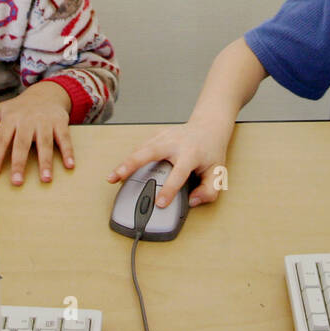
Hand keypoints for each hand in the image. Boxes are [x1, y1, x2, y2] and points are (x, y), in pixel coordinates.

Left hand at [0, 81, 73, 184]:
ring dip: (46, 161)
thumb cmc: (20, 108)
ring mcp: (44, 121)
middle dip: (19, 163)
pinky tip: (70, 165)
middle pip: (22, 143)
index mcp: (10, 119)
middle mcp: (27, 120)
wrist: (46, 93)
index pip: (1, 139)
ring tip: (45, 179)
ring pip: (44, 143)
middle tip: (17, 182)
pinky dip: (68, 152)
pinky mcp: (59, 122)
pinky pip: (64, 138)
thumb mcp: (1, 109)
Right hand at [107, 117, 232, 208]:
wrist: (208, 127)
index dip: (169, 190)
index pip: (178, 174)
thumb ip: (209, 191)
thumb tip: (192, 201)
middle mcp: (175, 143)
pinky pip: (141, 147)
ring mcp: (164, 137)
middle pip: (149, 152)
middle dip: (131, 165)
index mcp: (191, 153)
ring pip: (140, 148)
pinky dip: (130, 158)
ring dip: (124, 163)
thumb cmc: (211, 151)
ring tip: (111, 177)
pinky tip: (122, 169)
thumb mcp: (218, 173)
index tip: (160, 203)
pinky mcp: (156, 135)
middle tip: (117, 177)